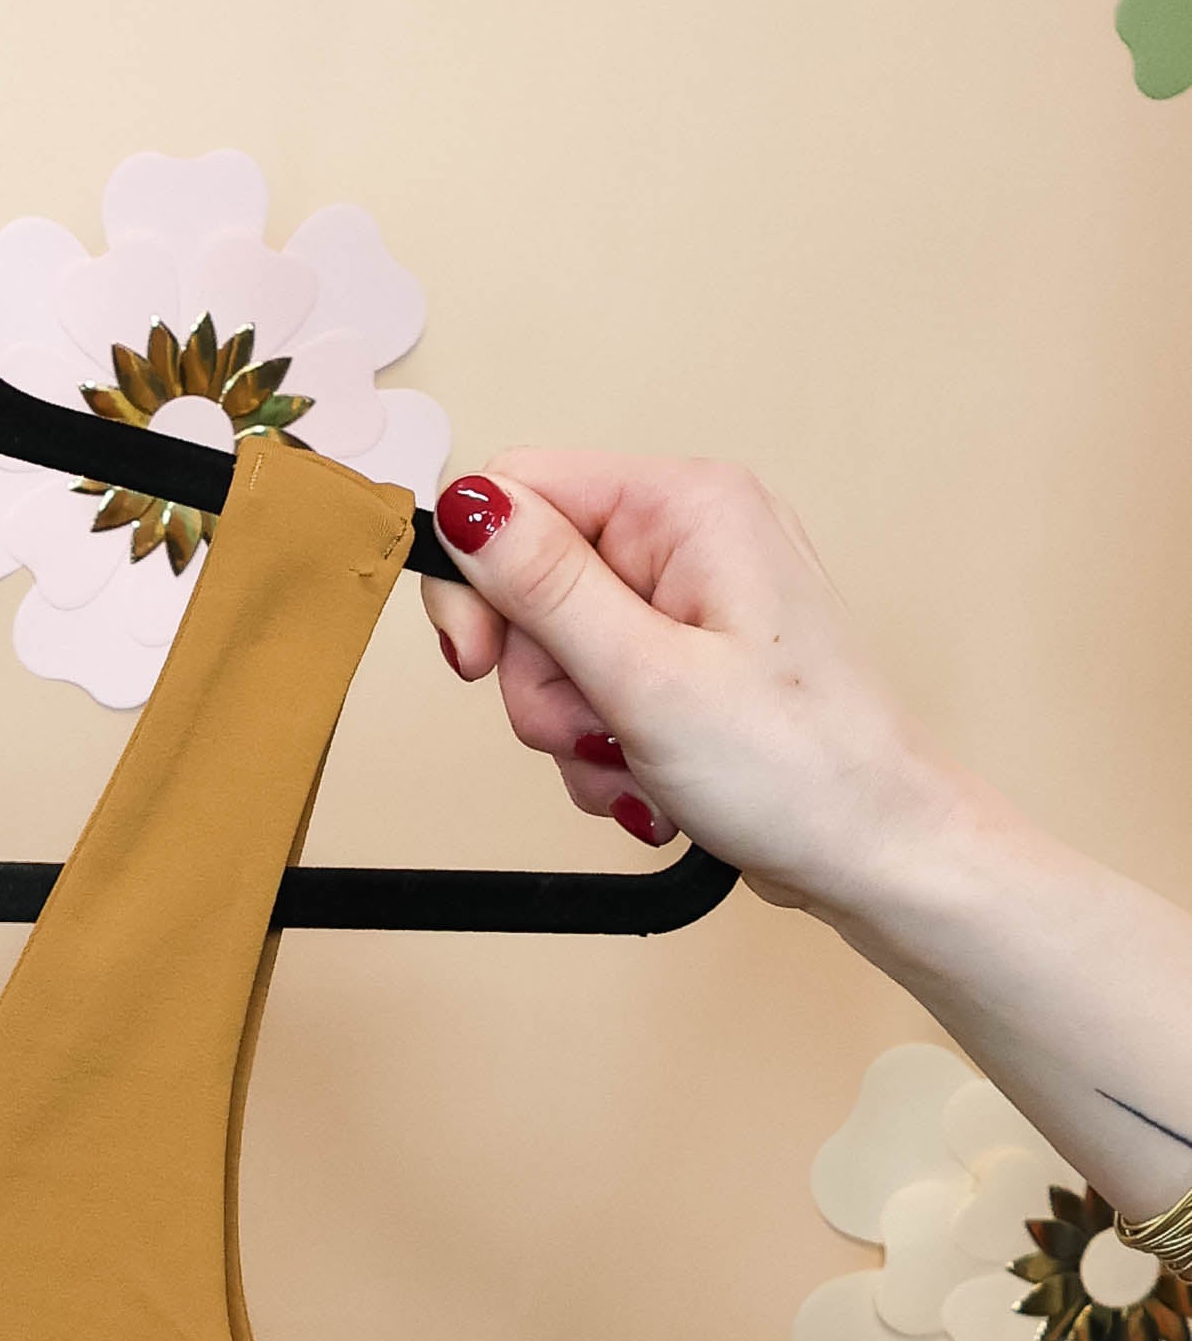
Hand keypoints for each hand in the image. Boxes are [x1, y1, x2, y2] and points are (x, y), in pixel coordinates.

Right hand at [419, 454, 961, 921]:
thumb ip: (544, 586)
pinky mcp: (689, 654)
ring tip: (633, 764)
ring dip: (571, 726)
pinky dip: (602, 742)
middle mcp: (691, 533)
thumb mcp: (645, 678)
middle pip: (530, 581)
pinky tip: (647, 776)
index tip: (476, 665)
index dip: (478, 580)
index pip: (518, 490)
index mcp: (688, 505)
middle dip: (539, 678)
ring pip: (553, 648)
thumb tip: (467, 507)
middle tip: (593, 731)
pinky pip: (593, 685)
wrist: (875, 850)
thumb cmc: (799, 769)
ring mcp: (691, 596)